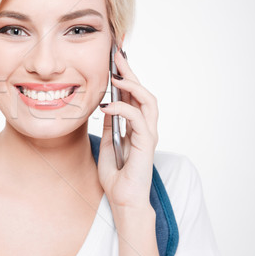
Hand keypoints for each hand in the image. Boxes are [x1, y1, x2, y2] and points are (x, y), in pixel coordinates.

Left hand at [97, 49, 158, 209]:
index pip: (133, 95)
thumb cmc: (117, 176)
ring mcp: (148, 135)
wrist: (123, 200)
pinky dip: (123, 108)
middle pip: (142, 92)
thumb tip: (106, 106)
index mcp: (135, 126)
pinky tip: (108, 105)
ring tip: (115, 75)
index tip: (114, 59)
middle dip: (130, 71)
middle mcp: (145, 128)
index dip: (126, 76)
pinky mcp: (146, 144)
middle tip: (116, 55)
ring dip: (132, 85)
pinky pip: (138, 119)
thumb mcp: (108, 144)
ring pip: (147, 101)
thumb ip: (110, 125)